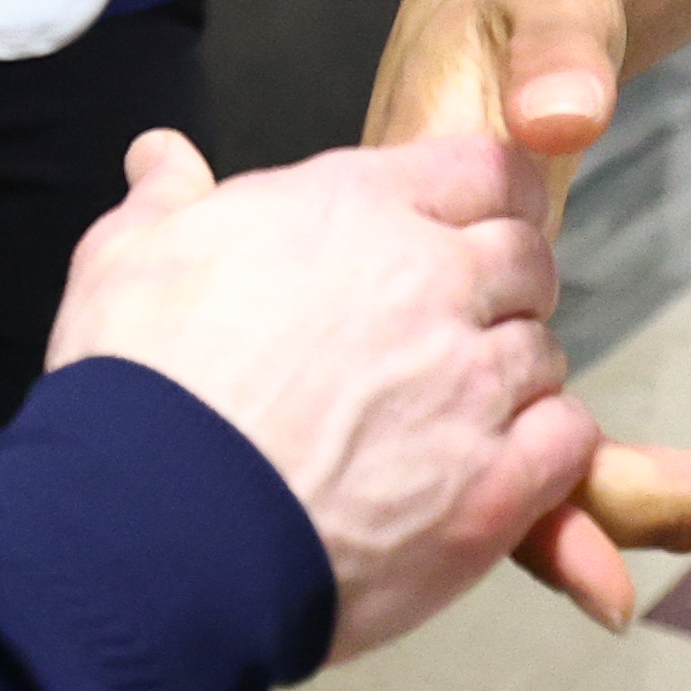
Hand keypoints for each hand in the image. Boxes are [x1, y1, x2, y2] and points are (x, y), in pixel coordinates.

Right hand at [47, 131, 600, 662]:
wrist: (150, 532)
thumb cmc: (136, 390)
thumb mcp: (126, 260)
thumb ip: (166, 198)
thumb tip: (160, 157)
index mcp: (355, 209)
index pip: (483, 169)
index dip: (489, 199)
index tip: (475, 230)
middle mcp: (430, 281)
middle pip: (528, 259)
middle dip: (505, 289)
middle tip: (461, 332)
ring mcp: (467, 386)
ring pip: (544, 355)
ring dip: (514, 379)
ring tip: (458, 418)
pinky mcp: (488, 489)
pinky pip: (565, 443)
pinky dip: (546, 453)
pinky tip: (497, 472)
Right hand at [362, 0, 690, 620]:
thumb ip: (547, 47)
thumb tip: (565, 117)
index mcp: (419, 259)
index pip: (475, 409)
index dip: (548, 508)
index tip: (630, 566)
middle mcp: (446, 333)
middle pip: (536, 476)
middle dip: (676, 507)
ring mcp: (491, 351)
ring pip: (571, 478)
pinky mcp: (531, 350)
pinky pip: (592, 450)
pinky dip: (686, 481)